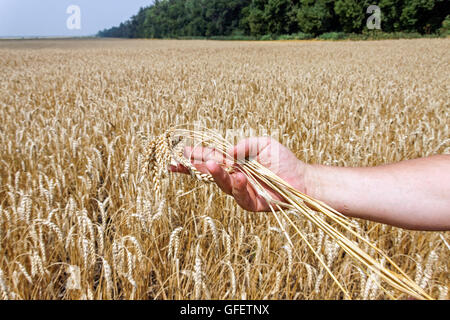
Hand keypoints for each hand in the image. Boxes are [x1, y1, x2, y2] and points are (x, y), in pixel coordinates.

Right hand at [170, 137, 309, 211]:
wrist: (302, 179)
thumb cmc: (283, 161)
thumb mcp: (264, 143)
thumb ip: (246, 144)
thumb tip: (230, 152)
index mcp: (234, 164)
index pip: (211, 159)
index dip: (196, 157)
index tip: (180, 152)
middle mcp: (234, 178)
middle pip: (210, 174)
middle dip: (193, 168)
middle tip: (177, 163)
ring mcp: (242, 192)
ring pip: (224, 185)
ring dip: (216, 174)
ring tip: (210, 164)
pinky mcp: (252, 204)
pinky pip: (242, 196)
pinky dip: (239, 186)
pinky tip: (238, 176)